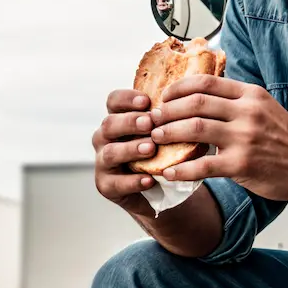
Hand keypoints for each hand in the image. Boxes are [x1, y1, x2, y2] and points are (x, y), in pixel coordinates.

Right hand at [92, 88, 164, 215]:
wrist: (158, 189)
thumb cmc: (158, 153)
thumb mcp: (160, 133)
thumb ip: (163, 119)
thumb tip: (184, 101)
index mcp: (117, 119)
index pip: (113, 101)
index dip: (127, 99)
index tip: (146, 101)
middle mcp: (104, 138)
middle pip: (109, 124)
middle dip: (130, 122)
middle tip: (149, 123)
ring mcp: (102, 162)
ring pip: (110, 153)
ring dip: (131, 149)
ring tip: (151, 149)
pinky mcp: (105, 186)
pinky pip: (115, 184)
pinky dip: (133, 182)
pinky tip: (149, 179)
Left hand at [148, 75, 287, 200]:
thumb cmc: (286, 138)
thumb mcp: (264, 108)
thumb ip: (236, 101)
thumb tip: (199, 97)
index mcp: (250, 95)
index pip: (206, 83)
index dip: (178, 89)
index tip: (164, 98)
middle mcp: (247, 112)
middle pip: (195, 103)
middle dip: (167, 111)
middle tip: (152, 120)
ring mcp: (245, 138)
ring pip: (194, 129)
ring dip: (169, 134)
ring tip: (155, 140)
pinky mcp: (242, 165)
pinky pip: (203, 165)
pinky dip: (181, 169)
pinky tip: (169, 172)